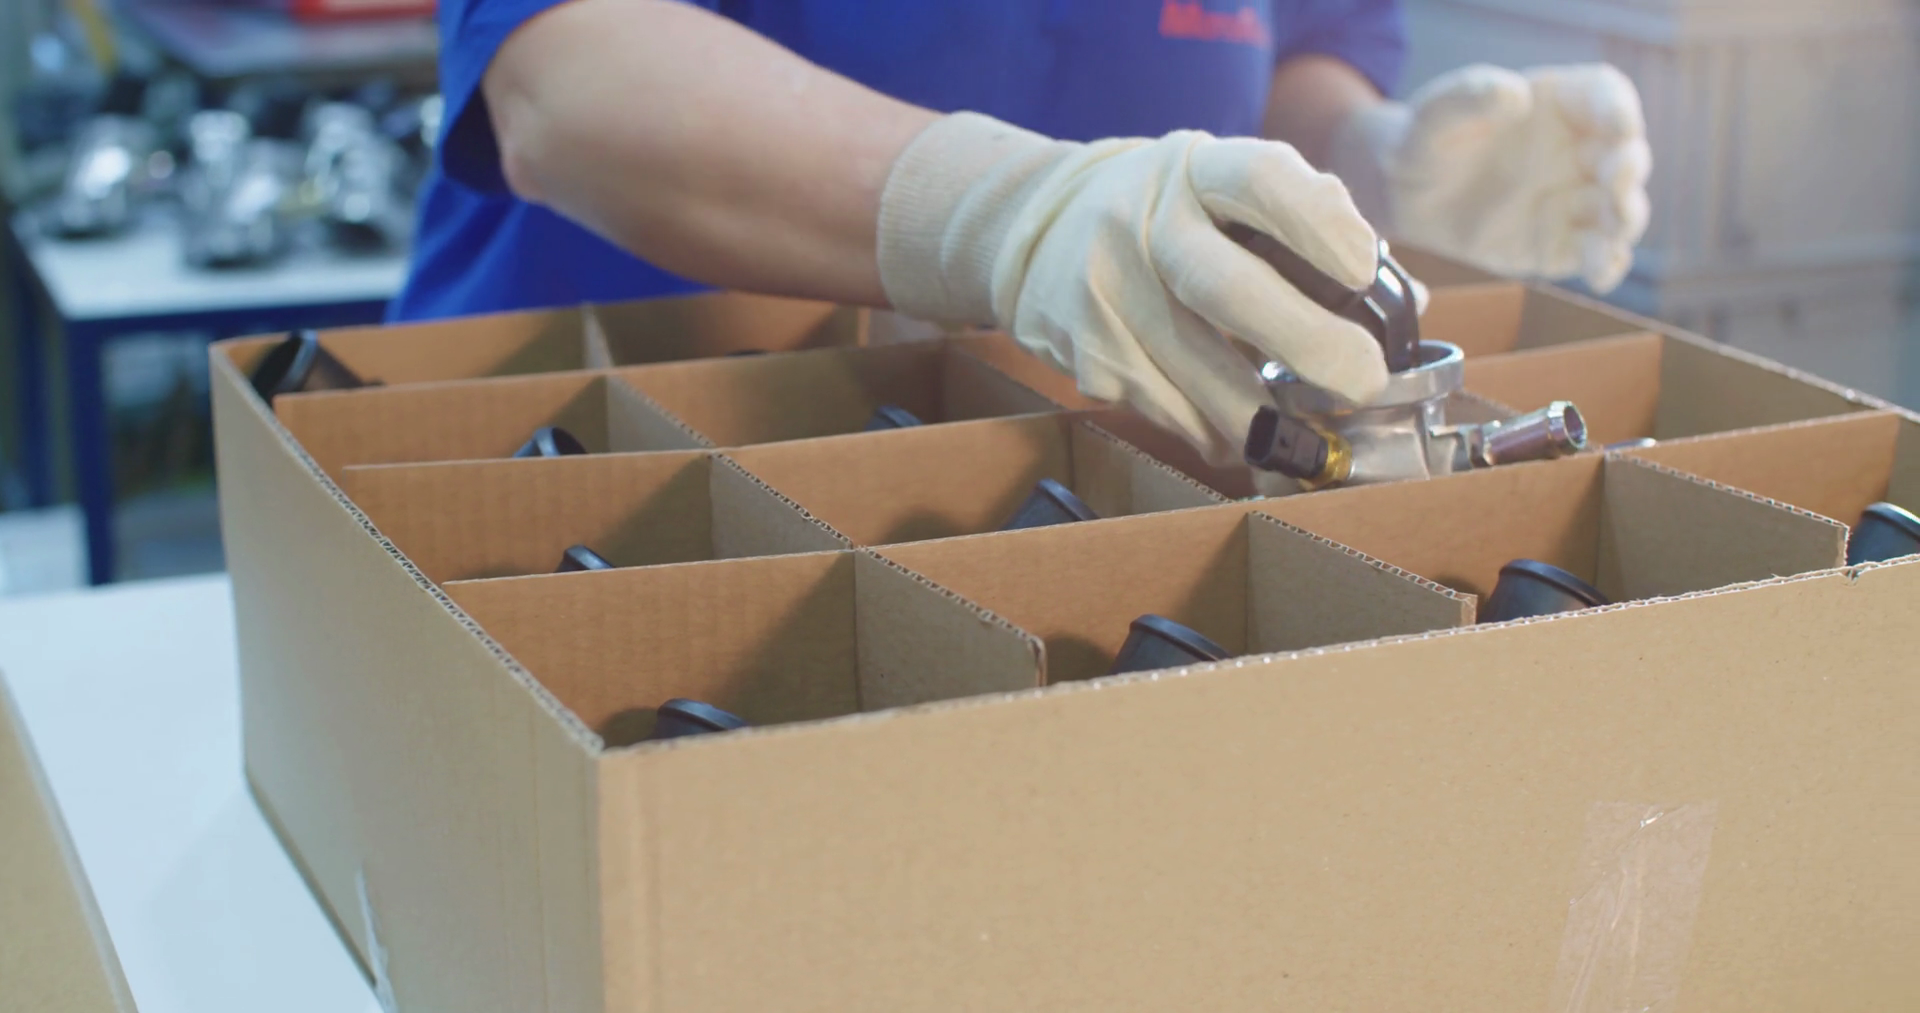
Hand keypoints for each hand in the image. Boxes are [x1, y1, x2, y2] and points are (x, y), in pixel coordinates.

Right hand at [876, 113, 1388, 463]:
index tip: (1365, 272)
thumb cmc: (1172, 215)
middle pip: (1229, 291)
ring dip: (1265, 420)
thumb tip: (1405, 301)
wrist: (1040, 230)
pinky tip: (1229, 425)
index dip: (1321, 226)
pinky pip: (1166, 412)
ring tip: (1308, 437)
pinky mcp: (1084, 356)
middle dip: (1309, 346)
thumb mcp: (1228, 190)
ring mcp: (1104, 293)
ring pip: (1199, 378)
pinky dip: (1212, 430)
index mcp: (1195, 170)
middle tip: (1362, 383)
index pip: (1261, 182)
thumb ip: (1311, 227)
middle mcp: (1142, 225)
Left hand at [1333, 63, 1651, 292]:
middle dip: (1629, 168)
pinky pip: (1592, 254)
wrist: (1403, 195)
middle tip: (1617, 182)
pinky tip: (1602, 275)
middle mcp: (1576, 149)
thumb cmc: (1424, 141)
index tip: (1619, 127)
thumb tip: (1515, 94)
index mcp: (1557, 104)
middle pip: (1624, 154)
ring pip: (1619, 208)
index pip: (1605, 96)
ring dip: (1626, 218)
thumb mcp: (1434, 114)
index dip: (1619, 109)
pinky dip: (1606, 264)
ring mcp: (1571, 198)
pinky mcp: (1558, 243)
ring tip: (1617, 228)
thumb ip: (1468, 96)